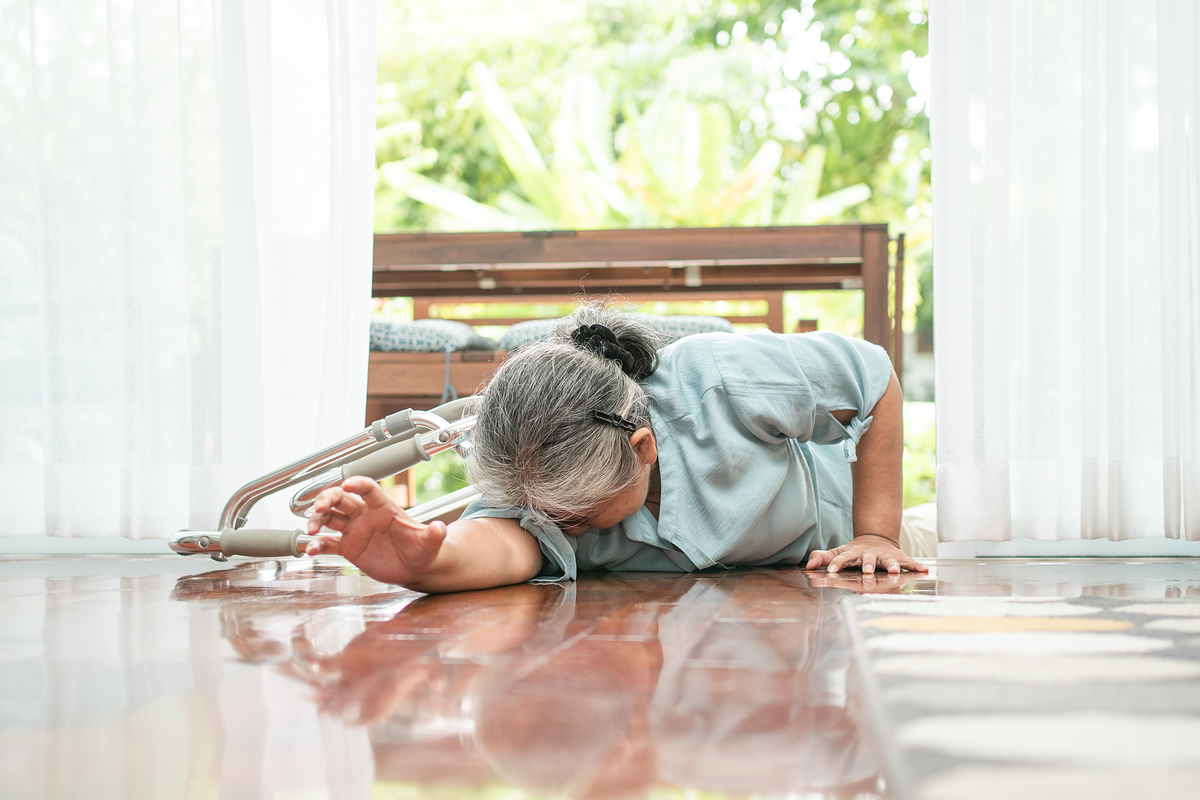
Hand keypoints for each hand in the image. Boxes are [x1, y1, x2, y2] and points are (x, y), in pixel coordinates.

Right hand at [305, 475, 447, 585]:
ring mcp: (355, 530)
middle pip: (342, 499)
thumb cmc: (422, 550)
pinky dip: (317, 545)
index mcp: (384, 508)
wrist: (415, 568)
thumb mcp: (430, 543)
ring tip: (311, 529)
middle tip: (318, 508)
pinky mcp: (348, 547)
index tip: (347, 485)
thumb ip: (433, 534)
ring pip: (330, 518)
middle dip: (327, 500)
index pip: (368, 489)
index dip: (357, 483)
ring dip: (317, 520)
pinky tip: (310, 550)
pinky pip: (328, 543)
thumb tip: (440, 528)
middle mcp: (366, 515)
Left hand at [805, 534, 928, 574]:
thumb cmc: (854, 552)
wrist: (876, 539)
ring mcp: (885, 555)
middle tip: (866, 572)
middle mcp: (870, 553)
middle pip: (867, 558)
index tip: (831, 571)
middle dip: (867, 564)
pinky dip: (915, 565)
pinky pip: (908, 561)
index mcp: (853, 553)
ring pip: (889, 560)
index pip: (843, 557)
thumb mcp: (838, 553)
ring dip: (892, 565)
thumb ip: (824, 558)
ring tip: (893, 571)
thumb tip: (809, 565)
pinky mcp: (898, 557)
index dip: (837, 563)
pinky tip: (923, 570)